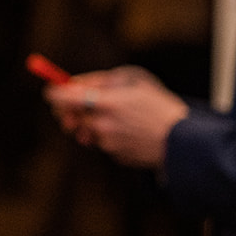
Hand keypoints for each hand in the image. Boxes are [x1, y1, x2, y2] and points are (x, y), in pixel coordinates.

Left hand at [44, 65, 187, 168]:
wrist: (184, 140)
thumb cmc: (159, 105)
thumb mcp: (134, 81)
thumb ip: (101, 80)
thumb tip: (73, 83)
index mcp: (106, 103)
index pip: (64, 98)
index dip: (54, 93)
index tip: (52, 91)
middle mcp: (102, 125)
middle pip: (68, 118)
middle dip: (70, 111)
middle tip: (76, 107)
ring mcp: (107, 143)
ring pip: (86, 131)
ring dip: (91, 124)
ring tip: (115, 119)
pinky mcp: (115, 155)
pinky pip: (103, 143)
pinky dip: (108, 137)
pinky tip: (128, 132)